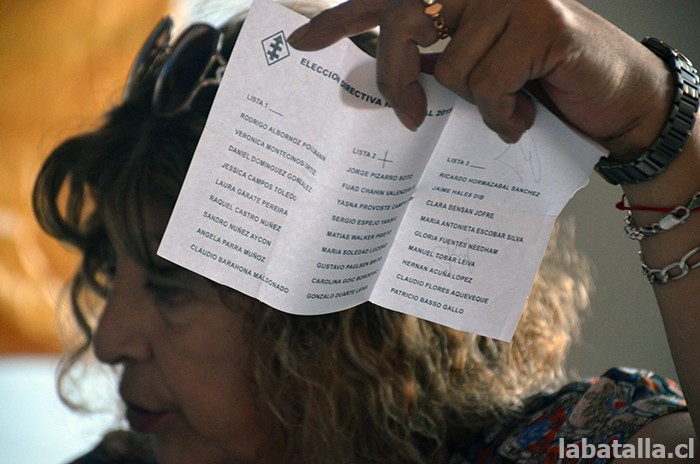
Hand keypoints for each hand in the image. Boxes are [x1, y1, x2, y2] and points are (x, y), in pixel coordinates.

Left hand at [289, 0, 672, 158]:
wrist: (611, 94)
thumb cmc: (538, 82)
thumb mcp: (478, 69)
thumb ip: (435, 63)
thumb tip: (390, 85)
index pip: (386, 0)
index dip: (342, 19)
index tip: (299, 41)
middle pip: (404, 21)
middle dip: (397, 75)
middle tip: (408, 115)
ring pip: (451, 64)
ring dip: (474, 103)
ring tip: (505, 107)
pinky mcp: (542, 22)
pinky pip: (489, 83)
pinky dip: (501, 115)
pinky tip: (523, 115)